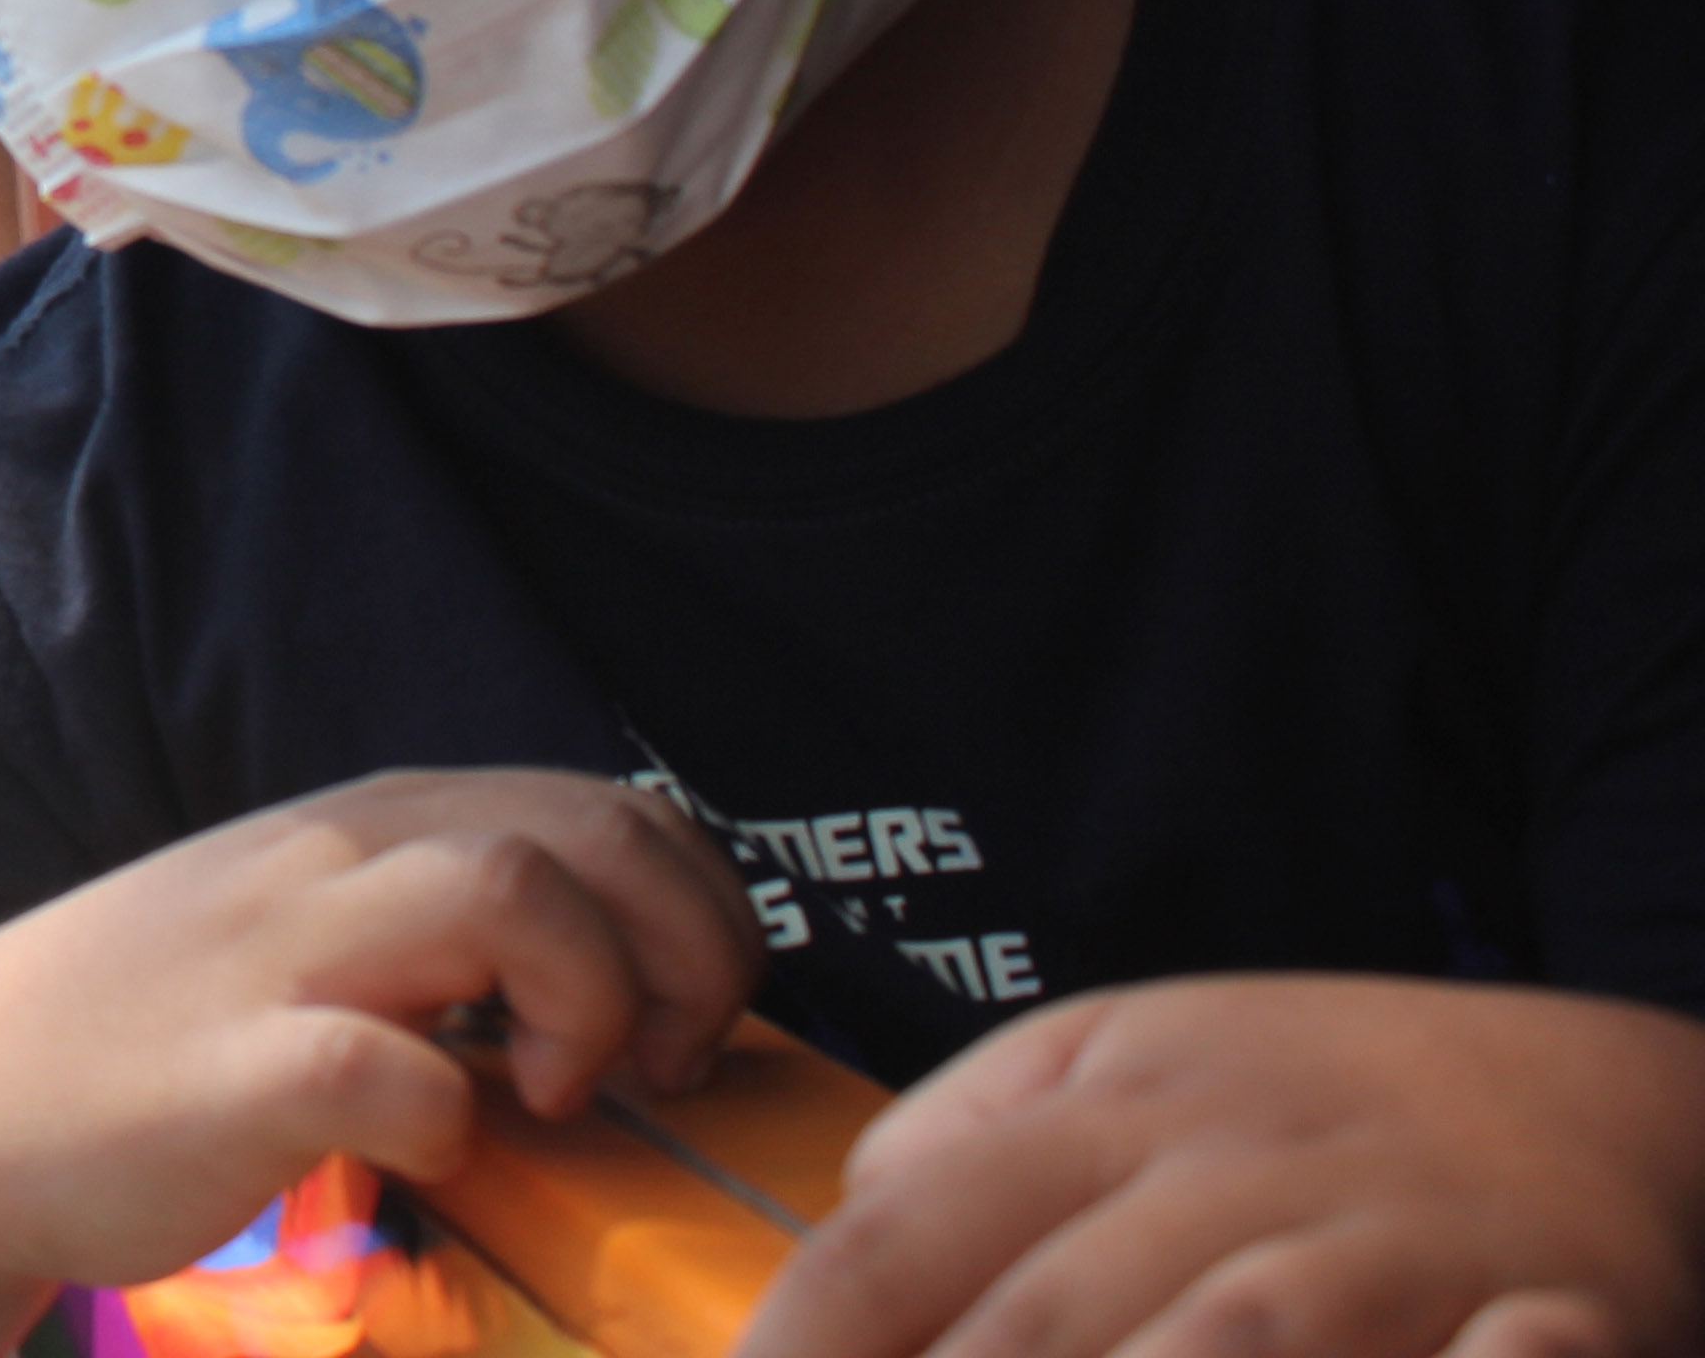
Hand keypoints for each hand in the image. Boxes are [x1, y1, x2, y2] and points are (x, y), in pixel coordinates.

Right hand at [0, 771, 759, 1357]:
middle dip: (685, 947)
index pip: (602, 802)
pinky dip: (448, 1115)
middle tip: (654, 1063)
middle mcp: (329, 862)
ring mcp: (277, 958)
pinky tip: (433, 1154)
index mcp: (358, 828)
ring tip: (561, 1095)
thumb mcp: (287, 939)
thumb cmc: (129, 1046)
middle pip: (592, 824)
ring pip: (512, 887)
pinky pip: (390, 1069)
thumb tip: (597, 987)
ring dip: (588, 997)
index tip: (674, 1021)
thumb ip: (421, 932)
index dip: (689, 906)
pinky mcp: (231, 1075)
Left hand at [744, 978, 1704, 1357]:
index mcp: (1106, 1114)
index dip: (806, 1341)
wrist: (1590, 1086)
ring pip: (1228, 1347)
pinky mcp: (1551, 1328)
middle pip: (1041, 1325)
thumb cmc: (1320, 1100)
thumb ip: (960, 1145)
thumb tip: (825, 1243)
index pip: (903, 1236)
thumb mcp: (1121, 1065)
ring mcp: (1385, 1255)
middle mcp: (1230, 1181)